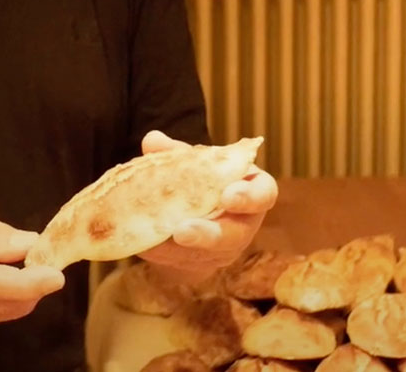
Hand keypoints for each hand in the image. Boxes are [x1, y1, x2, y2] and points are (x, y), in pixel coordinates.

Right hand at [0, 205, 64, 330]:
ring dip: (24, 290)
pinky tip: (2, 274)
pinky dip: (10, 296)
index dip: (35, 283)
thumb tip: (30, 244)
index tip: (56, 273)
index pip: (5, 288)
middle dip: (34, 282)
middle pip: (14, 303)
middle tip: (38, 253)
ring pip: (10, 310)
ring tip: (16, 260)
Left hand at [137, 130, 278, 279]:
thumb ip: (177, 151)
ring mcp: (226, 248)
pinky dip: (162, 254)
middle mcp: (244, 223)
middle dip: (208, 235)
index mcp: (253, 189)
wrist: (195, 207)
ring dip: (179, 250)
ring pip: (207, 255)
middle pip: (235, 235)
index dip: (248, 197)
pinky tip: (143, 244)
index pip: (262, 194)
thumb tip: (153, 141)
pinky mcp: (204, 264)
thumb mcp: (195, 160)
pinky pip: (184, 262)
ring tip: (154, 239)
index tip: (227, 196)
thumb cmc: (202, 175)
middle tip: (181, 231)